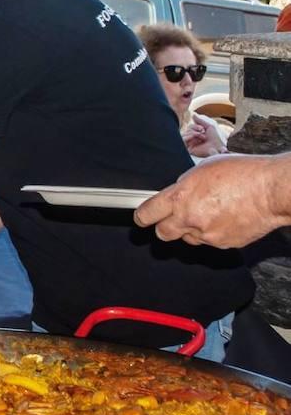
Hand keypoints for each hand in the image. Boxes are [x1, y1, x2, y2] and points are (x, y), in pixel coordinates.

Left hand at [135, 154, 282, 247]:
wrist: (273, 191)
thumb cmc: (243, 173)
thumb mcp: (203, 169)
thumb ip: (184, 186)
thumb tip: (176, 194)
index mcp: (180, 197)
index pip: (147, 214)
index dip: (142, 216)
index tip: (142, 217)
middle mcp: (190, 218)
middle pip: (162, 233)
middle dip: (165, 226)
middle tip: (175, 217)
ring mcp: (207, 235)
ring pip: (187, 238)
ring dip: (192, 229)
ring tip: (210, 213)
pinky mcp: (223, 244)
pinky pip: (210, 242)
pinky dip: (213, 233)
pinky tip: (225, 218)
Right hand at [183, 117, 224, 158]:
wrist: (217, 147)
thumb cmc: (215, 139)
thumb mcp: (209, 127)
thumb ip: (200, 121)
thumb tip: (193, 115)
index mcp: (197, 134)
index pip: (190, 127)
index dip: (195, 126)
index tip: (203, 129)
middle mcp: (192, 139)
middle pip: (186, 130)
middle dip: (194, 130)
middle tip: (203, 134)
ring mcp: (190, 144)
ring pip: (183, 134)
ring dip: (192, 133)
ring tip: (200, 138)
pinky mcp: (188, 149)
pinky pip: (182, 141)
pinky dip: (187, 137)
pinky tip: (194, 138)